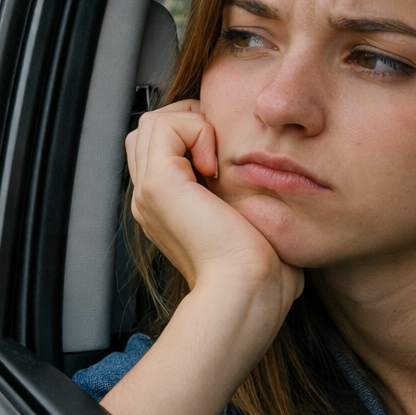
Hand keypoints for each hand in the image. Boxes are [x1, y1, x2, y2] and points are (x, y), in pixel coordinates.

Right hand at [125, 100, 299, 306]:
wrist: (246, 291)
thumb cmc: (259, 270)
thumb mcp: (249, 223)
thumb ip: (243, 197)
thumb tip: (266, 177)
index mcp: (167, 208)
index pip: (160, 148)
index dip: (193, 136)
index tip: (226, 160)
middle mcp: (150, 198)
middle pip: (151, 131)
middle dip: (189, 124)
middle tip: (221, 152)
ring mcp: (148, 191)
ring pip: (154, 123)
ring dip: (191, 125)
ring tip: (216, 161)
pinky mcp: (159, 184)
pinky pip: (165, 125)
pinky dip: (195, 130)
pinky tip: (215, 165)